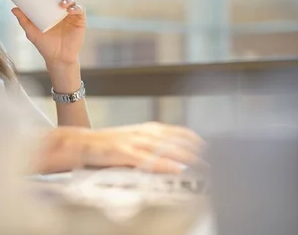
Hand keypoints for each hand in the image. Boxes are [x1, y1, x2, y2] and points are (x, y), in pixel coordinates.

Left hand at [12, 0, 85, 65]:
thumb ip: (24, 20)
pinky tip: (70, 10)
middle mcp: (62, 7)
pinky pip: (80, 10)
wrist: (58, 58)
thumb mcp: (31, 31)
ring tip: (61, 3)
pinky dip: (75, 8)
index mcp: (51, 7)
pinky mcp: (80, 20)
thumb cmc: (45, 44)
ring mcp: (72, 13)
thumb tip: (13, 8)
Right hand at [80, 122, 203, 173]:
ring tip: (204, 165)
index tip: (215, 149)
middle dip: (199, 151)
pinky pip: (147, 159)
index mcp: (148, 129)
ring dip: (187, 157)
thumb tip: (176, 161)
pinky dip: (163, 164)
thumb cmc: (107, 146)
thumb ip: (153, 149)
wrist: (80, 143)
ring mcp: (134, 141)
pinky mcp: (124, 152)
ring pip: (167, 148)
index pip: (180, 133)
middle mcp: (144, 133)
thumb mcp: (134, 142)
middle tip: (217, 161)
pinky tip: (175, 169)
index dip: (199, 141)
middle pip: (178, 140)